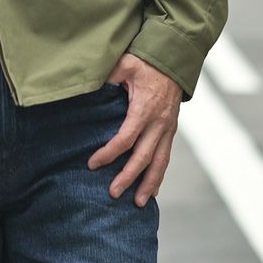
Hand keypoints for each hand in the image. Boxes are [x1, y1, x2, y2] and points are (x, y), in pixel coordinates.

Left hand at [87, 53, 182, 206]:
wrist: (173, 58)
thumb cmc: (145, 61)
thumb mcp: (124, 63)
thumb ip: (108, 77)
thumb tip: (88, 87)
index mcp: (144, 109)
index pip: (125, 138)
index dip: (109, 153)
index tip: (93, 163)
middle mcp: (159, 123)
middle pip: (143, 157)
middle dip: (128, 177)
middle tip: (113, 193)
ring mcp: (168, 128)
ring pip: (160, 162)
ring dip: (150, 184)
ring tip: (139, 203)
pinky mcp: (171, 129)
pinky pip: (166, 156)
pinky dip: (159, 174)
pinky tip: (153, 188)